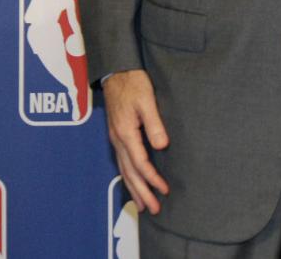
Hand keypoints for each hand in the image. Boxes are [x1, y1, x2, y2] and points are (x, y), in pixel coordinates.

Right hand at [102, 69, 169, 213]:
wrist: (117, 71)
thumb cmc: (133, 83)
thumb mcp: (146, 100)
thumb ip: (154, 123)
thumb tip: (162, 146)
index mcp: (126, 133)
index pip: (140, 163)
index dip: (152, 179)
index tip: (164, 190)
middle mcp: (118, 139)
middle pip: (130, 172)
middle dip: (142, 192)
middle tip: (153, 209)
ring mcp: (116, 138)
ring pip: (124, 169)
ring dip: (134, 188)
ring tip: (143, 204)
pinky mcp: (117, 134)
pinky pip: (122, 162)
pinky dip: (128, 176)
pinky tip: (133, 181)